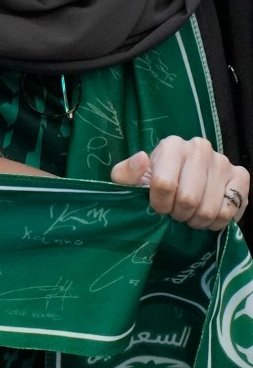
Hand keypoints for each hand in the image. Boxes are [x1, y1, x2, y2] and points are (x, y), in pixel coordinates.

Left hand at [109, 136, 249, 229]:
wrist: (181, 185)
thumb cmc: (151, 184)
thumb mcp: (130, 180)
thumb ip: (126, 173)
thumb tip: (141, 159)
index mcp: (172, 146)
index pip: (164, 184)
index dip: (159, 204)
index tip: (158, 207)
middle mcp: (199, 148)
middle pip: (189, 199)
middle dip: (179, 214)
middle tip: (176, 213)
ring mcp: (222, 161)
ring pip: (209, 208)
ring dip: (196, 220)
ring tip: (190, 215)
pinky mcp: (241, 176)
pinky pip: (230, 210)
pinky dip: (217, 221)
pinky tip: (209, 215)